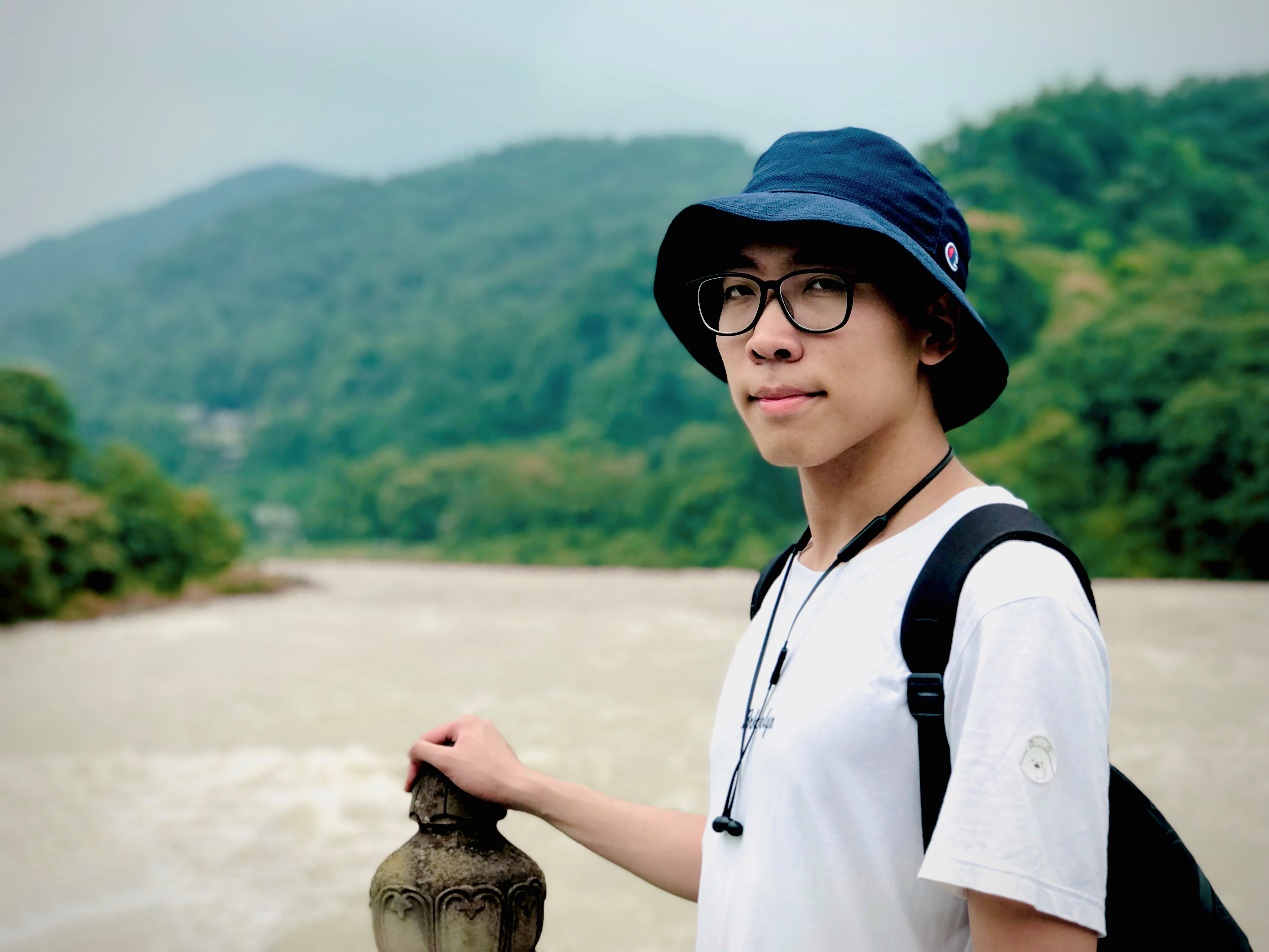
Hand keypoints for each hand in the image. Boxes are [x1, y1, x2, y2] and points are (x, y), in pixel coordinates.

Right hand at [405, 715, 534, 810]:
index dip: (415, 762)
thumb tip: (413, 750)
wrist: (518, 788)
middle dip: (427, 764)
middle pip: (441, 744)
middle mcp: (477, 725)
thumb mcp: (448, 761)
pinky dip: (456, 768)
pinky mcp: (493, 751)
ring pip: (453, 752)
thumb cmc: (484, 775)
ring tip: (431, 785)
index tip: (409, 785)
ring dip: (440, 767)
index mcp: (465, 722)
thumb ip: (424, 751)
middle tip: (416, 786)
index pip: (429, 739)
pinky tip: (453, 782)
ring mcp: (487, 737)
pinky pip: (467, 757)